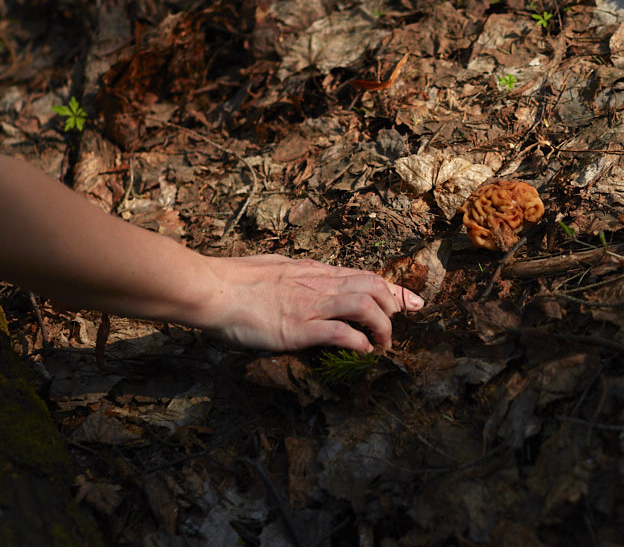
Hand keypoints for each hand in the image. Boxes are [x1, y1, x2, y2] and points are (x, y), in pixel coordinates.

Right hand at [196, 255, 423, 351]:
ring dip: (382, 327)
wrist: (210, 289)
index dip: (392, 289)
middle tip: (402, 324)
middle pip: (373, 285)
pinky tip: (362, 352)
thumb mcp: (272, 270)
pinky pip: (340, 332)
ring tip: (382, 345)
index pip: (362, 275)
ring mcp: (309, 305)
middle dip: (395, 305)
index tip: (413, 301)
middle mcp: (316, 284)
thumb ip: (293, 278)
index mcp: (311, 271)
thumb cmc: (232, 282)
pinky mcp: (298, 327)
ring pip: (365, 305)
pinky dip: (359, 343)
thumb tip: (302, 284)